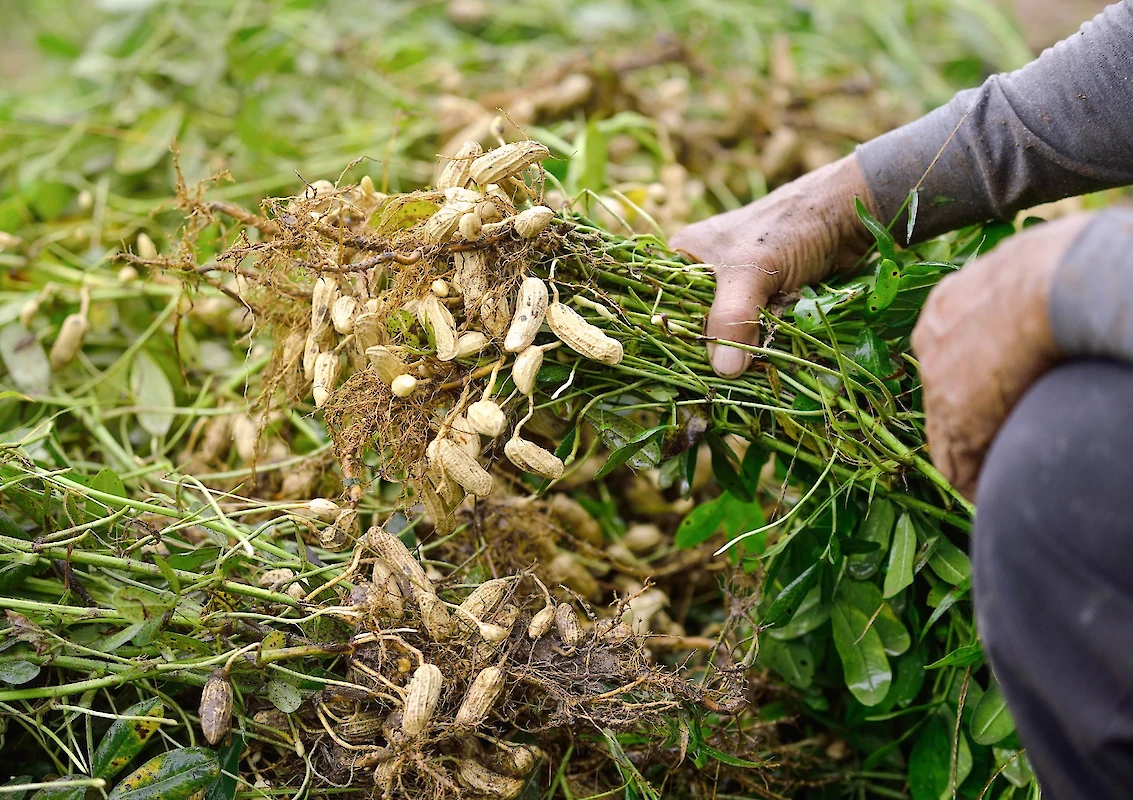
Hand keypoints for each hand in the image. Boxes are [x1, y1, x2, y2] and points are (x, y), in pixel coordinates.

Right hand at [671, 155, 877, 376]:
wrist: (849, 215)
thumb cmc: (791, 227)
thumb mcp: (753, 270)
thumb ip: (733, 317)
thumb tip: (724, 370)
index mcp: (686, 256)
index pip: (664, 305)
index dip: (672, 337)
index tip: (682, 369)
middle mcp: (708, 273)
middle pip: (698, 325)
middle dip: (712, 351)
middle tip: (718, 380)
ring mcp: (740, 289)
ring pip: (730, 333)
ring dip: (741, 353)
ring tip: (745, 377)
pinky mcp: (767, 302)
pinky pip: (756, 334)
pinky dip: (764, 348)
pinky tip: (766, 366)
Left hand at [911, 214, 1090, 497]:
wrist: (1052, 284)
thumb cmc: (1058, 268)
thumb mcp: (1025, 274)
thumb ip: (1020, 298)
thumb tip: (1048, 297)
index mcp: (946, 306)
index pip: (947, 357)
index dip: (973, 383)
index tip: (995, 399)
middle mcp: (930, 342)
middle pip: (942, 395)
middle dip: (968, 420)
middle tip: (995, 441)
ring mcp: (936, 381)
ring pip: (946, 435)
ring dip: (971, 457)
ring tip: (995, 476)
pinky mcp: (954, 418)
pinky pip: (956, 464)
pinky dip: (974, 481)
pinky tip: (992, 492)